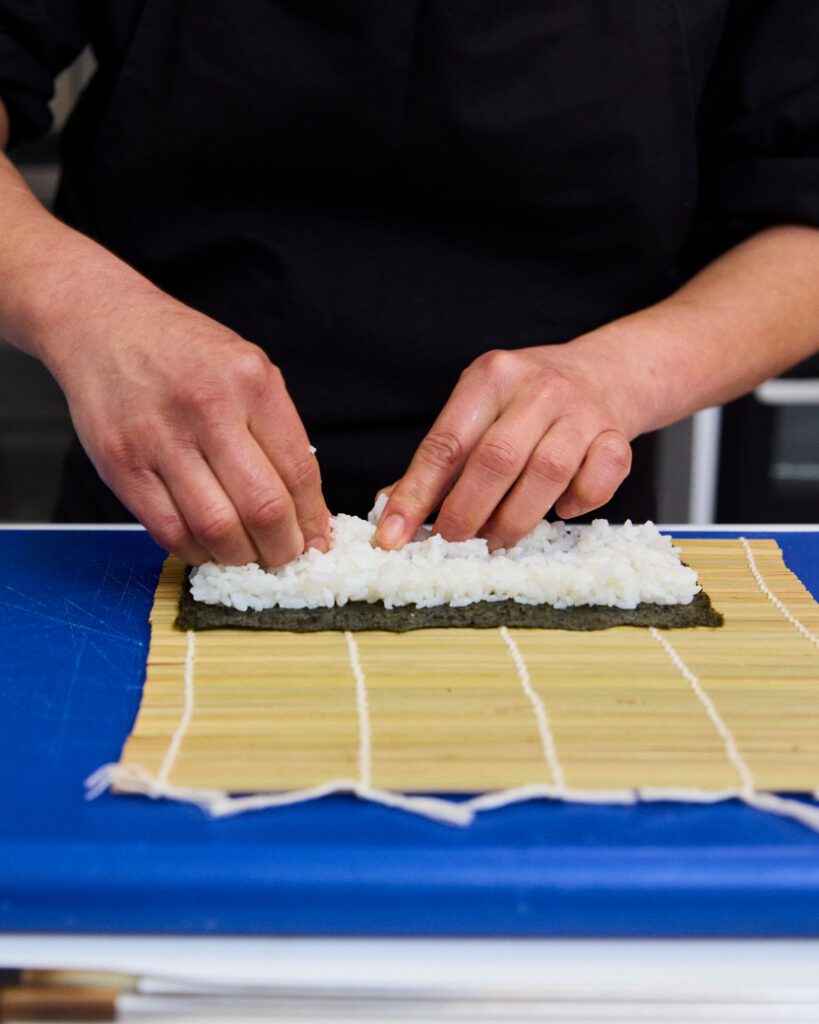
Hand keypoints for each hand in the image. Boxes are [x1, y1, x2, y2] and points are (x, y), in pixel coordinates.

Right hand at [48, 286, 329, 565]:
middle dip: (283, 548)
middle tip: (285, 557)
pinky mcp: (122, 465)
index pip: (298, 470)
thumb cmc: (186, 353)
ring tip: (248, 555)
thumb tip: (308, 511)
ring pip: (216, 528)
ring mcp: (159, 439)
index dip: (312, 519)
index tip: (315, 540)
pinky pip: (169, 531)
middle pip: (262, 507)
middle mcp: (207, 408)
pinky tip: (208, 546)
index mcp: (250, 381)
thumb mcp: (249, 370)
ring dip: (241, 557)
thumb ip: (278, 433)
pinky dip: (196, 552)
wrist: (105, 326)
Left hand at [375, 343, 634, 550]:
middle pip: (496, 459)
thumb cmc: (526, 403)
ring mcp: (581, 410)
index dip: (416, 494)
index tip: (393, 535)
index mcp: (490, 377)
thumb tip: (391, 511)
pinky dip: (578, 502)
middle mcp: (537, 387)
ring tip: (496, 539)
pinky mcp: (616, 434)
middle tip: (452, 543)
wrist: (603, 373)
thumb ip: (440, 460)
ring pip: (547, 472)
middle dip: (467, 513)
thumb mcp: (478, 411)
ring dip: (516, 519)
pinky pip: (600, 477)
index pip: (446, 442)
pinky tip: (561, 509)